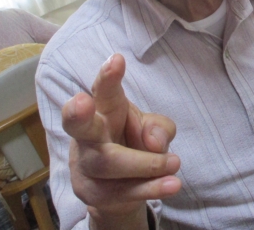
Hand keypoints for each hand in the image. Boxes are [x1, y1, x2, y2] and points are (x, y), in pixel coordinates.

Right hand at [62, 54, 181, 228]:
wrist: (119, 187)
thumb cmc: (132, 143)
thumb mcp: (152, 129)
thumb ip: (158, 128)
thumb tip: (153, 141)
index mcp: (104, 110)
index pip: (103, 91)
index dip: (107, 76)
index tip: (116, 59)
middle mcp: (89, 135)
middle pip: (79, 125)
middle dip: (78, 113)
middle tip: (82, 102)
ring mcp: (87, 166)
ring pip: (108, 163)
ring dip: (145, 164)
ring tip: (174, 162)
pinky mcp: (94, 194)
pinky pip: (121, 192)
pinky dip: (150, 188)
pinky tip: (171, 184)